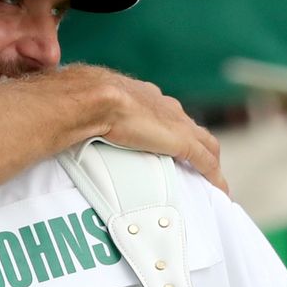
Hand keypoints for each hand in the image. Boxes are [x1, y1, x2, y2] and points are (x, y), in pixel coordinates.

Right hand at [66, 65, 227, 192]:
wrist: (92, 98)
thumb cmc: (80, 98)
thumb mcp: (86, 104)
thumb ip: (88, 112)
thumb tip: (67, 118)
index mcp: (142, 95)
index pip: (163, 112)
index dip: (169, 128)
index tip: (166, 142)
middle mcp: (163, 105)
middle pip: (189, 126)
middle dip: (196, 144)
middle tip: (196, 165)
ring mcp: (174, 123)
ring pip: (205, 143)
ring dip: (210, 162)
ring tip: (212, 181)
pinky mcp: (181, 141)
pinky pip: (206, 162)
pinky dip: (215, 177)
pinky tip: (220, 191)